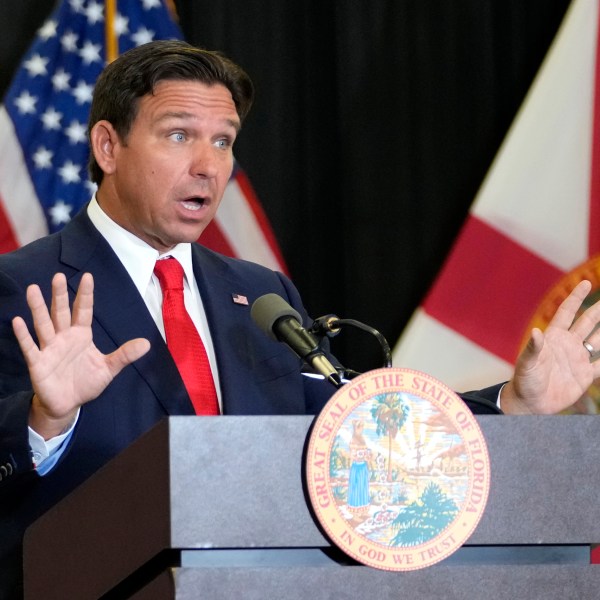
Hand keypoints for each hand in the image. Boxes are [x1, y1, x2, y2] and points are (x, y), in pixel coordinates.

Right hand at [12, 272, 149, 438]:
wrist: (68, 405)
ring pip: (43, 324)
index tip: (87, 276)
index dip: (85, 295)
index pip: (84, 310)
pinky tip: (17, 321)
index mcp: (81, 335)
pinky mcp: (38, 363)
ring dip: (38, 308)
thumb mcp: (108, 368)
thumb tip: (147, 344)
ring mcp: (49, 348)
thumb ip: (125, 355)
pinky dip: (23, 335)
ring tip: (33, 289)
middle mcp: (64, 337)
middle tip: (58, 276)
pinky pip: (30, 347)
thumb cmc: (86, 382)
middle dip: (60, 295)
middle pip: (61, 312)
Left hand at [501, 280, 599, 413]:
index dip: (576, 298)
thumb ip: (533, 348)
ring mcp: (578, 359)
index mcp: (553, 337)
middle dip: (597, 310)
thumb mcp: (527, 363)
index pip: (567, 313)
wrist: (531, 403)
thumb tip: (536, 332)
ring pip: (598, 340)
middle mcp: (568, 345)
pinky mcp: (585, 375)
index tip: (585, 283)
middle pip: (586, 322)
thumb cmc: (525, 380)